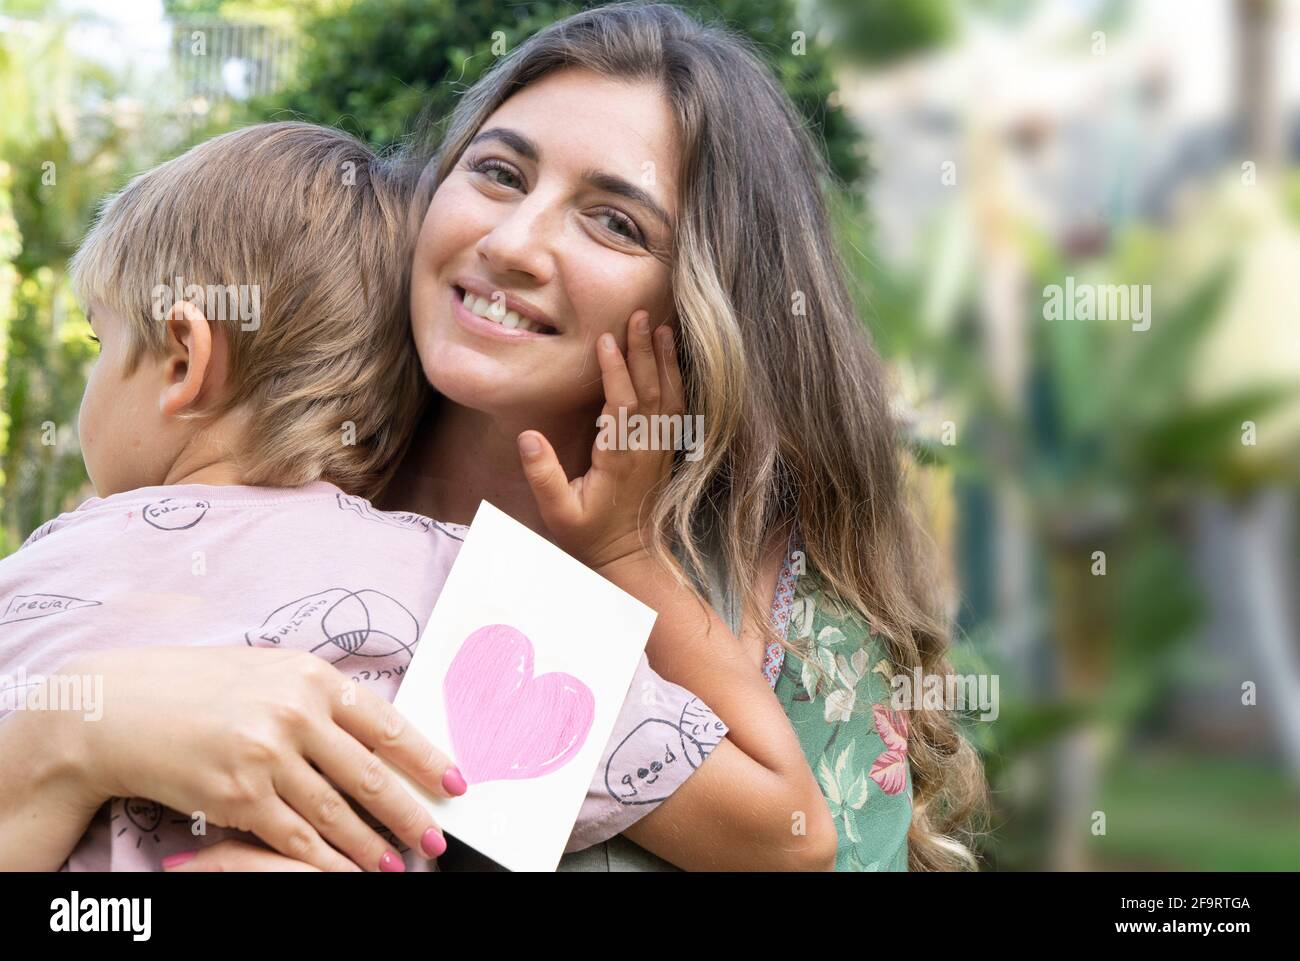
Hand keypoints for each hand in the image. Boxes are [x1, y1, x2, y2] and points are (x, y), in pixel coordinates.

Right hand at [63, 646, 460, 871]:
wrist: (121, 708)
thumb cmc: (200, 686)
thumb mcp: (271, 672)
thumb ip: (321, 698)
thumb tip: (378, 729)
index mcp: (311, 678)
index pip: (387, 725)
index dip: (426, 759)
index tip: (454, 782)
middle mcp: (295, 715)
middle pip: (369, 776)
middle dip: (409, 812)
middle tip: (435, 838)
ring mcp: (267, 757)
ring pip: (336, 814)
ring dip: (371, 847)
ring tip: (397, 865)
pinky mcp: (239, 797)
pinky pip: (295, 838)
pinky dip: (325, 860)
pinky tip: (346, 871)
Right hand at [517, 310, 684, 569]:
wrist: (629, 558)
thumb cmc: (589, 535)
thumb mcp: (558, 513)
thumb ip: (543, 476)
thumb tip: (527, 437)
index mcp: (619, 459)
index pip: (623, 406)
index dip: (616, 372)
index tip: (607, 339)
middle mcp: (645, 449)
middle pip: (651, 392)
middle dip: (644, 352)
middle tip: (639, 315)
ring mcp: (659, 449)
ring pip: (668, 396)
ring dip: (665, 360)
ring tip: (660, 326)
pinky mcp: (664, 450)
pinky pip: (675, 408)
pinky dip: (675, 379)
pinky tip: (671, 358)